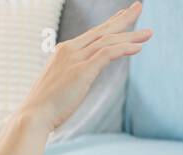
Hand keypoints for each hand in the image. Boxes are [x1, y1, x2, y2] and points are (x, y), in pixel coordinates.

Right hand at [18, 1, 152, 132]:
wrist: (33, 116)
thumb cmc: (45, 108)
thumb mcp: (60, 86)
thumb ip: (71, 78)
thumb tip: (78, 82)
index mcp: (64, 51)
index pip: (92, 33)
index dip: (109, 23)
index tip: (122, 15)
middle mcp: (70, 50)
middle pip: (102, 30)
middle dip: (123, 19)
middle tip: (139, 6)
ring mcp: (76, 59)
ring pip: (108, 40)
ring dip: (131, 36)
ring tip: (149, 33)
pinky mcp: (82, 71)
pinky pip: (108, 54)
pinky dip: (124, 49)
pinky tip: (138, 48)